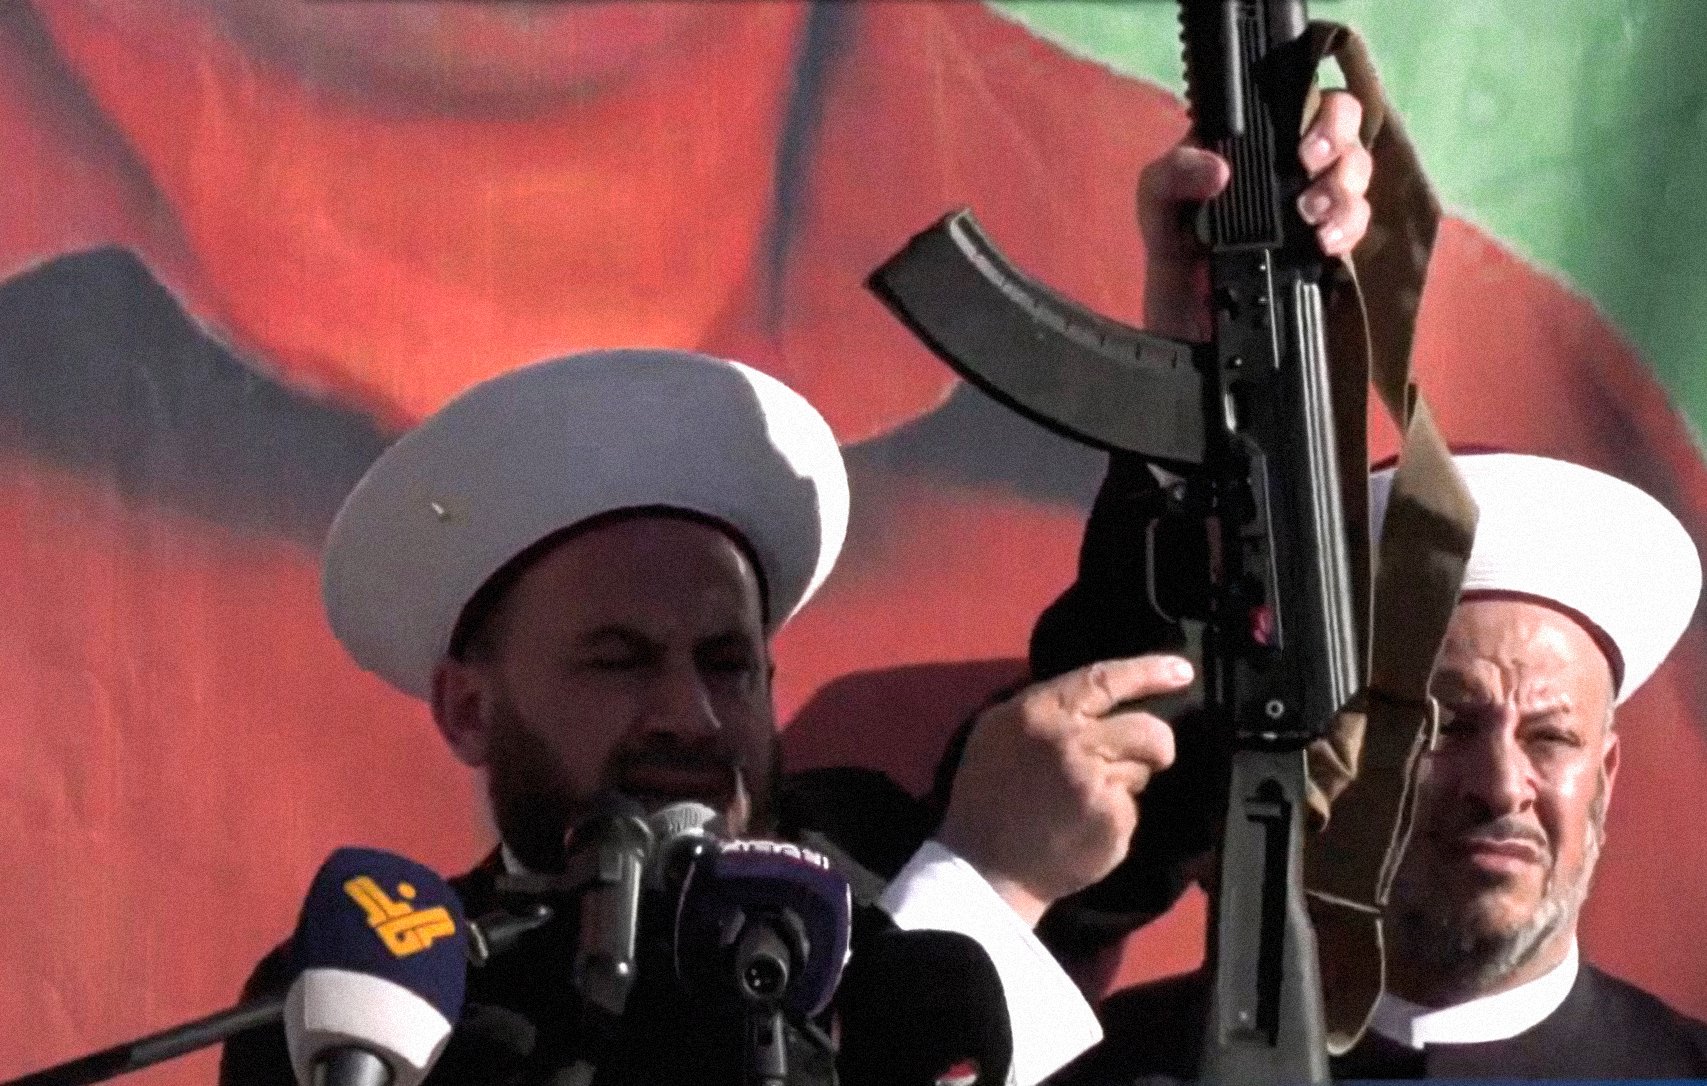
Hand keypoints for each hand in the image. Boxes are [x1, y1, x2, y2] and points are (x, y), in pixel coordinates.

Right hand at [937, 655, 1190, 926]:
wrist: (985, 868)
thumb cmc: (988, 796)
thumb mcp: (1000, 731)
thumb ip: (1048, 708)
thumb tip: (1101, 693)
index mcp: (1039, 712)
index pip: (1105, 679)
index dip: (1149, 672)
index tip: (1181, 670)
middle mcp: (1070, 741)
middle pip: (1149, 728)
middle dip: (1156, 744)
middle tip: (1143, 759)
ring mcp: (1095, 782)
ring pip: (1144, 768)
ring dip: (1127, 781)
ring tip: (1088, 799)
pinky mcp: (1111, 819)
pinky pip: (1132, 807)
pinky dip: (1115, 816)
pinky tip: (1085, 827)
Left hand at [1139, 89, 1372, 339]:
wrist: (1188, 328)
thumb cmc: (1173, 253)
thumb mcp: (1156, 204)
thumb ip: (1172, 174)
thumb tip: (1219, 168)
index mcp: (1252, 141)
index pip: (1300, 98)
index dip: (1314, 108)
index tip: (1300, 142)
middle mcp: (1290, 163)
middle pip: (1344, 126)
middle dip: (1338, 141)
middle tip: (1310, 165)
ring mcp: (1313, 201)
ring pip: (1356, 172)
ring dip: (1345, 186)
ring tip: (1314, 214)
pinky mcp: (1326, 243)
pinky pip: (1356, 222)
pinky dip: (1349, 227)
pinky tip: (1326, 242)